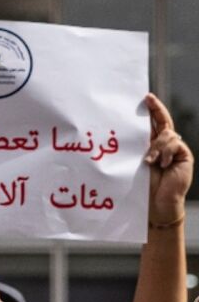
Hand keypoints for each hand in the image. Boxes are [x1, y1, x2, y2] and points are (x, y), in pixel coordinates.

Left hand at [144, 93, 191, 224]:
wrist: (155, 204)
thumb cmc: (141, 186)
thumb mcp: (134, 163)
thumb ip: (134, 148)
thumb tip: (118, 132)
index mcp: (150, 145)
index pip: (152, 124)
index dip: (151, 110)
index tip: (144, 97)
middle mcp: (164, 145)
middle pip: (163, 122)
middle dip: (156, 109)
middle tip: (148, 99)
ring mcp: (175, 149)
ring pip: (168, 133)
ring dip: (156, 145)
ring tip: (149, 161)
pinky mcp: (184, 156)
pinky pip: (175, 143)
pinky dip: (166, 152)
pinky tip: (162, 164)